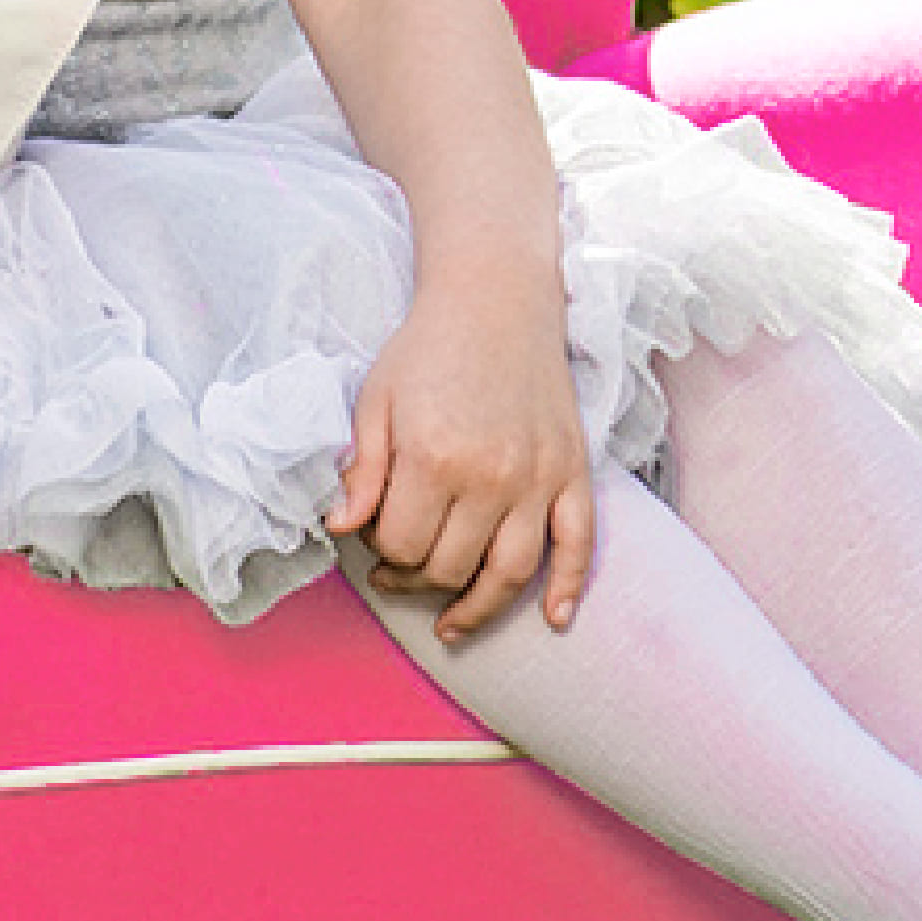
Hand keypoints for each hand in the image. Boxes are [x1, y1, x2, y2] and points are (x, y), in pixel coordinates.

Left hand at [325, 275, 595, 641]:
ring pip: (511, 575)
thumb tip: (342, 528)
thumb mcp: (375, 399)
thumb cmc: (428, 347)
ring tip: (450, 622)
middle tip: (395, 569)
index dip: (380, 551)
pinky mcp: (572, 472)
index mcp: (434, 458)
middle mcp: (491, 477)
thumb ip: (362, 470)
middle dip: (415, 579)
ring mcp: (538, 478)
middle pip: (450, 567)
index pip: (402, 547)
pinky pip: (579, 545)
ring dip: (477, 608)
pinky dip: (569, 588)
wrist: (496, 298)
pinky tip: (554, 619)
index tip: (373, 533)